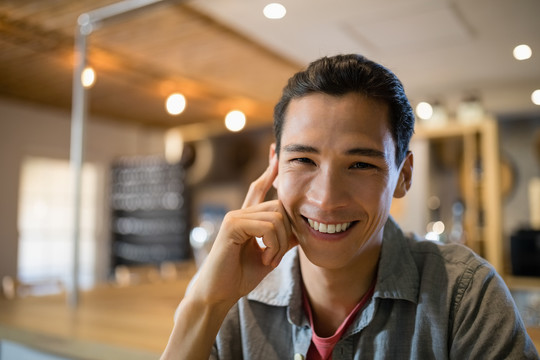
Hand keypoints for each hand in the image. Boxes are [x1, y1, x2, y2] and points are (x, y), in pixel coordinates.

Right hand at [187, 154, 296, 305]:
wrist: (219, 294)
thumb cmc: (240, 276)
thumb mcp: (270, 254)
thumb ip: (282, 238)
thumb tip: (301, 227)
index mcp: (247, 217)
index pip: (260, 187)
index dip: (270, 170)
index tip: (276, 152)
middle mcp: (240, 212)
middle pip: (279, 205)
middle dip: (287, 232)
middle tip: (276, 256)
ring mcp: (234, 216)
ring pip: (277, 217)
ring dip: (280, 243)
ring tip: (269, 260)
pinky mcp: (232, 225)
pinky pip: (267, 227)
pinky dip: (273, 246)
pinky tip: (264, 258)